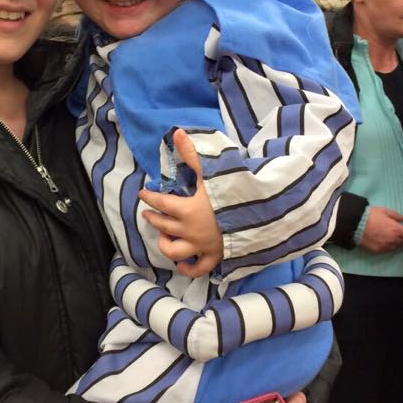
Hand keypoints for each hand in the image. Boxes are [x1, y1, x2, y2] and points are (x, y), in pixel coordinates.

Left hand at [138, 129, 222, 277]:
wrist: (259, 216)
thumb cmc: (233, 193)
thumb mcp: (211, 173)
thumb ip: (192, 154)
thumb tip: (176, 133)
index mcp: (186, 210)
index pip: (160, 203)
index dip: (150, 197)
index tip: (143, 193)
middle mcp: (189, 231)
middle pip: (163, 226)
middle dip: (153, 218)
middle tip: (148, 213)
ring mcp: (201, 246)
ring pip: (174, 251)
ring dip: (165, 244)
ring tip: (164, 236)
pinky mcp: (214, 257)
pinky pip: (197, 269)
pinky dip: (187, 268)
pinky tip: (182, 263)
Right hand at [359, 206, 402, 252]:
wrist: (355, 224)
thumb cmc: (371, 215)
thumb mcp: (385, 211)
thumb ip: (396, 216)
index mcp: (397, 230)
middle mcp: (393, 240)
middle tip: (399, 232)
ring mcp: (385, 246)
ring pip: (396, 246)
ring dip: (396, 242)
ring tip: (391, 236)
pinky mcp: (378, 250)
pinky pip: (386, 249)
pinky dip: (387, 245)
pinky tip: (383, 240)